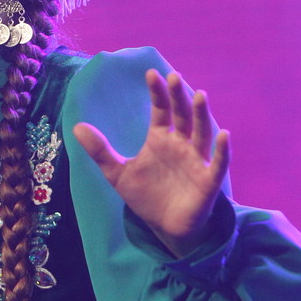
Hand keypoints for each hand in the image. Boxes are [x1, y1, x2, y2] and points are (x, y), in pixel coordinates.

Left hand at [73, 69, 230, 257]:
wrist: (164, 227)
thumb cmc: (145, 197)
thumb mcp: (117, 173)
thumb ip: (100, 151)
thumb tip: (76, 126)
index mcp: (160, 139)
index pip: (161, 110)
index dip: (157, 93)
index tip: (151, 73)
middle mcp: (181, 145)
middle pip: (182, 116)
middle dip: (178, 97)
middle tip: (174, 76)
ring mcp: (196, 161)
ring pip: (201, 133)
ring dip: (201, 115)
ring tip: (199, 95)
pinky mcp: (208, 181)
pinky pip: (217, 163)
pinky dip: (221, 150)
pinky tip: (223, 134)